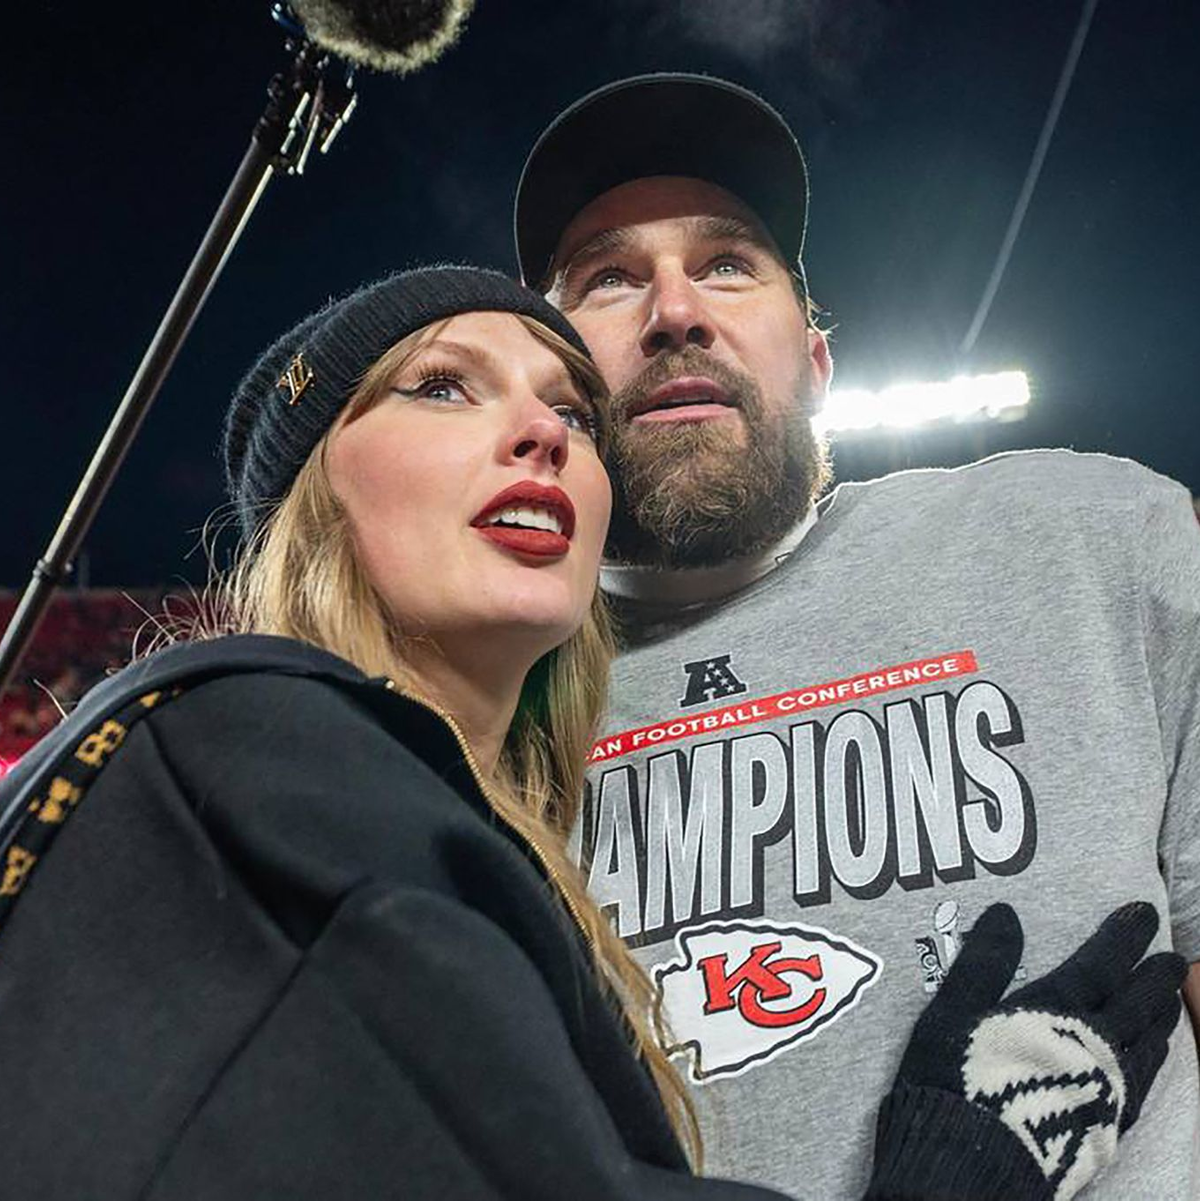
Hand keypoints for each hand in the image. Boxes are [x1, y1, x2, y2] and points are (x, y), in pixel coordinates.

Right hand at [868, 902, 1184, 1200]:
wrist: (971, 1167)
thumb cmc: (956, 1082)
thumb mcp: (952, 1012)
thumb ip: (982, 963)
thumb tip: (1005, 913)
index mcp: (1055, 1011)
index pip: (1099, 964)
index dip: (1122, 936)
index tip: (1143, 912)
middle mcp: (1091, 1046)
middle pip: (1135, 1003)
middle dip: (1154, 976)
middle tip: (1173, 956)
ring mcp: (1105, 1089)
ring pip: (1146, 1044)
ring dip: (1161, 1017)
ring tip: (1168, 1000)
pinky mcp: (1106, 1126)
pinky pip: (1144, 1085)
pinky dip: (1154, 1061)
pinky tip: (1153, 1057)